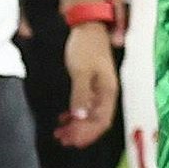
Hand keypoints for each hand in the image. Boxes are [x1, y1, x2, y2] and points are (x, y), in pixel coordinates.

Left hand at [55, 23, 116, 146]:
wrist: (87, 27)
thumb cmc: (85, 48)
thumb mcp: (81, 71)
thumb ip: (81, 94)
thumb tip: (80, 117)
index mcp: (108, 92)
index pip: (101, 121)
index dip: (87, 133)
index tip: (72, 140)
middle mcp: (107, 94)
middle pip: (96, 122)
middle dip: (80, 133)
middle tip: (62, 139)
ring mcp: (100, 90)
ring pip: (90, 115)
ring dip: (76, 126)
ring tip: (60, 133)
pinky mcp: (92, 85)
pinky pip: (85, 107)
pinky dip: (75, 115)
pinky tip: (63, 119)